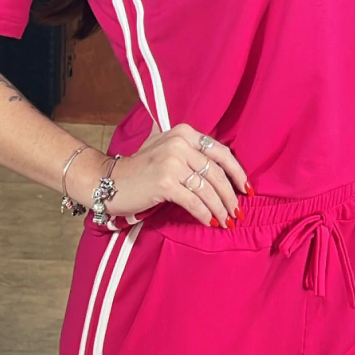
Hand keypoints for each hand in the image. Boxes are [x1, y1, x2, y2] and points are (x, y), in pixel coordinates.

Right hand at [91, 124, 249, 228]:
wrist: (109, 181)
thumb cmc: (140, 170)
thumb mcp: (166, 149)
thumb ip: (191, 152)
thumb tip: (225, 172)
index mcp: (184, 133)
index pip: (221, 152)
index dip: (237, 173)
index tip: (246, 189)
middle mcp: (180, 143)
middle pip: (217, 173)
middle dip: (231, 196)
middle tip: (238, 212)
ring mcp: (172, 162)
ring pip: (207, 189)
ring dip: (221, 208)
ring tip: (227, 221)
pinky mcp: (165, 182)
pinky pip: (194, 201)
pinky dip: (205, 214)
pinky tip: (210, 222)